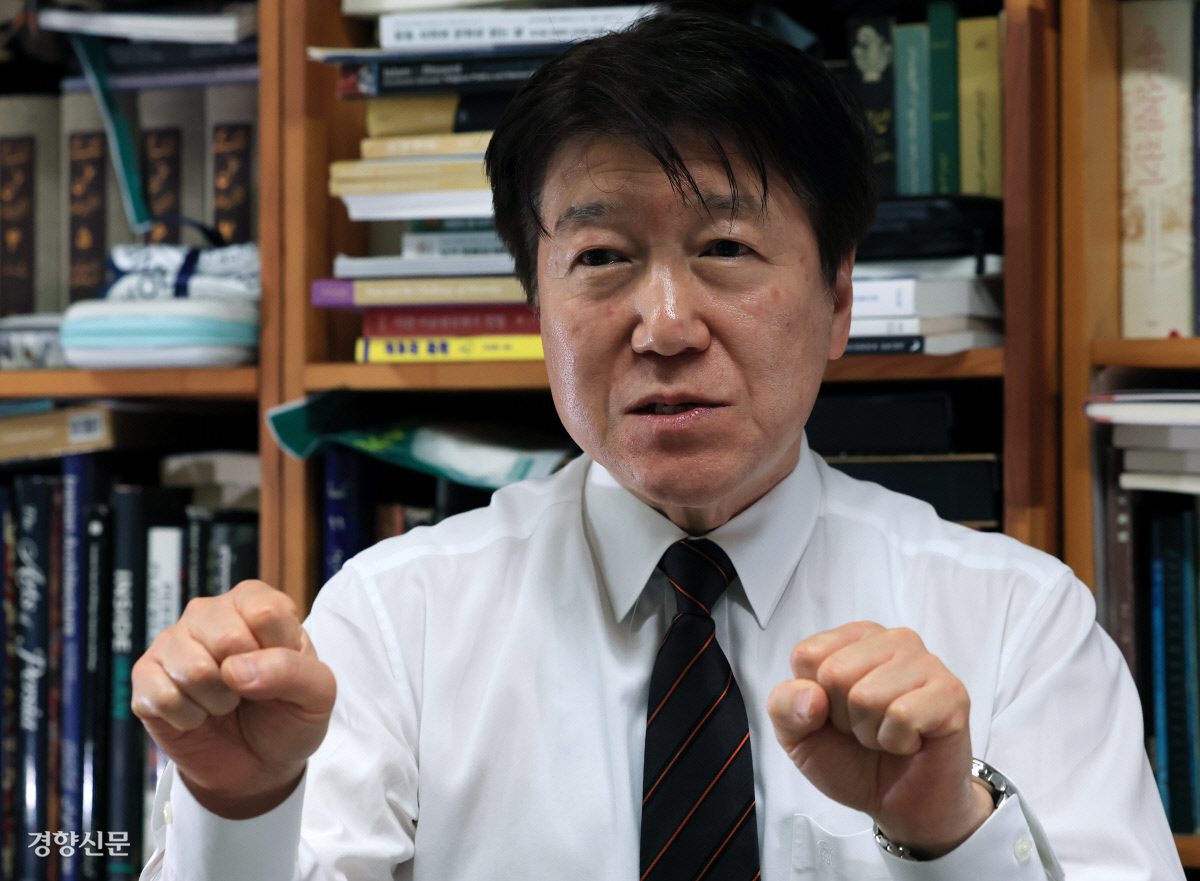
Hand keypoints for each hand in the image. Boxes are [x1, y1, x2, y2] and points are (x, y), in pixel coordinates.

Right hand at [132, 580, 336, 818]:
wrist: (257, 765)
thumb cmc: (288, 716)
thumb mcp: (317, 694)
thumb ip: (292, 671)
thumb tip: (236, 669)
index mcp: (255, 603)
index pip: (266, 612)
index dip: (277, 653)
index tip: (278, 670)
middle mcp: (209, 613)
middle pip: (227, 637)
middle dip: (245, 681)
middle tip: (249, 691)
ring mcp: (173, 642)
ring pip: (192, 669)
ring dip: (217, 702)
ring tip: (225, 703)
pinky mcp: (145, 676)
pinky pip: (162, 696)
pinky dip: (188, 718)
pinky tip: (198, 715)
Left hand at [767, 621, 993, 857]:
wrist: (903, 804)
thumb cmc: (852, 759)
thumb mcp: (798, 736)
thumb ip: (784, 707)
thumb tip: (810, 695)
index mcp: (852, 639)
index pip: (808, 655)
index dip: (813, 699)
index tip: (835, 714)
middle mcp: (891, 641)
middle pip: (835, 673)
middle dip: (843, 717)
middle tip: (865, 729)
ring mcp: (925, 663)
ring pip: (868, 696)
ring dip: (870, 733)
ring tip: (887, 735)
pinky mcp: (951, 693)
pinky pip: (902, 716)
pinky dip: (896, 742)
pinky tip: (909, 742)